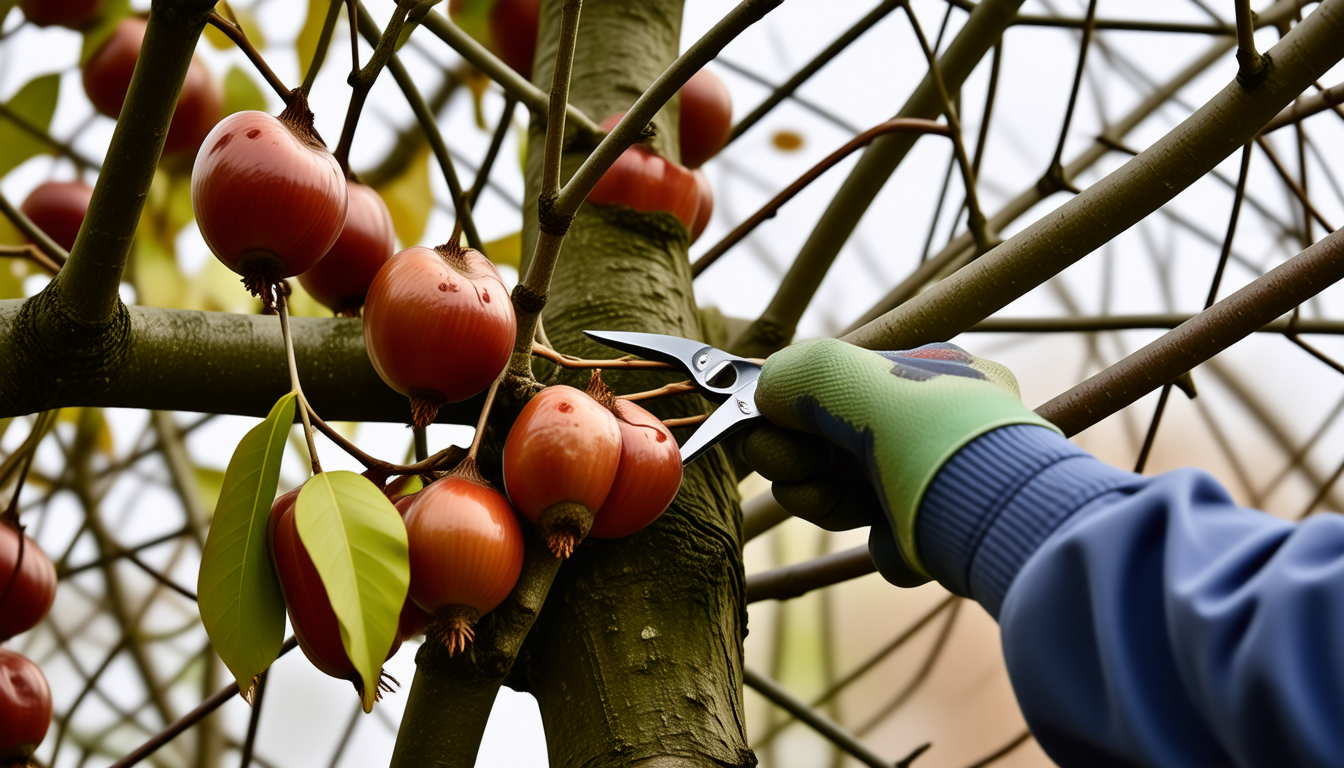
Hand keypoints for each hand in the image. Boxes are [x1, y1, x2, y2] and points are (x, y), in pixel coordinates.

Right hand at [745, 339, 1058, 584]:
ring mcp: (933, 482)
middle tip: (796, 467)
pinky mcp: (934, 538)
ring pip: (847, 494)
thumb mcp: (843, 374)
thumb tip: (764, 392)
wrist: (997, 521)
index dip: (791, 408)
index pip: (837, 386)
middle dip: (800, 459)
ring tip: (837, 502)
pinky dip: (878, 540)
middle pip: (831, 443)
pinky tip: (893, 533)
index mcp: (926, 374)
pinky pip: (880, 537)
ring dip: (824, 500)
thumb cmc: (928, 435)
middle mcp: (932, 424)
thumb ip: (793, 372)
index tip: (764, 424)